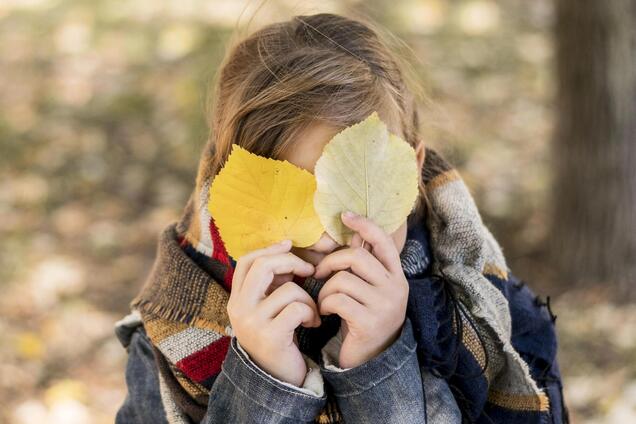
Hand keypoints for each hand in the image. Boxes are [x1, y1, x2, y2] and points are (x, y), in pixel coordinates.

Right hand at [227, 239, 320, 386]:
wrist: (278, 381)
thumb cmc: (279, 339)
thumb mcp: (268, 309)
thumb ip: (272, 283)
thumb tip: (286, 251)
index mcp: (236, 300)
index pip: (245, 261)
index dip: (269, 249)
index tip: (289, 245)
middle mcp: (238, 310)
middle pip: (263, 266)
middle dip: (291, 261)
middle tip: (308, 270)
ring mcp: (252, 323)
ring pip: (288, 289)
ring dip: (308, 298)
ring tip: (312, 313)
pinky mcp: (270, 336)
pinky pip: (297, 308)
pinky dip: (311, 313)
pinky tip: (313, 324)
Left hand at [314, 211, 408, 368]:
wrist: (373, 360)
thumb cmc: (365, 317)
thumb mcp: (370, 288)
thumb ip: (363, 263)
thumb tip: (353, 231)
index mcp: (396, 275)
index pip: (383, 241)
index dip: (364, 224)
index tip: (345, 215)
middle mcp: (395, 288)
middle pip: (357, 257)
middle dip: (331, 262)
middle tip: (319, 272)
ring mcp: (384, 306)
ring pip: (343, 280)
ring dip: (325, 289)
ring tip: (323, 300)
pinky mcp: (369, 322)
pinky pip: (337, 300)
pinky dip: (324, 303)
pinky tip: (324, 312)